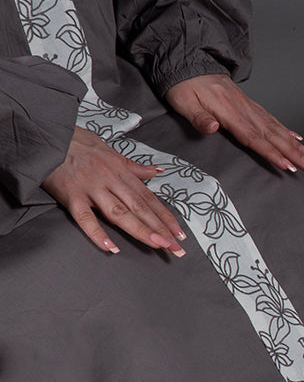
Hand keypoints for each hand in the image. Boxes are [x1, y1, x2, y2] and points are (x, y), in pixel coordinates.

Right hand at [41, 127, 185, 256]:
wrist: (46, 133)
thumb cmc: (77, 141)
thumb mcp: (111, 150)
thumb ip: (134, 166)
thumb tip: (157, 171)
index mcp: (122, 172)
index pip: (149, 199)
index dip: (166, 217)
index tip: (179, 234)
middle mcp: (111, 181)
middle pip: (140, 208)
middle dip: (161, 229)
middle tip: (176, 248)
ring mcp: (92, 188)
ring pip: (120, 213)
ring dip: (141, 230)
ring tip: (158, 245)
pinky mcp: (71, 195)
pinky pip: (85, 218)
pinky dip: (98, 233)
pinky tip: (111, 248)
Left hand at [165, 73, 303, 173]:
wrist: (188, 63)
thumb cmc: (183, 86)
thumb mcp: (183, 101)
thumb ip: (198, 117)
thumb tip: (213, 127)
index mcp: (229, 112)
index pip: (254, 137)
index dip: (272, 152)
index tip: (287, 165)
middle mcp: (244, 110)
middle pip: (273, 136)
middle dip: (294, 153)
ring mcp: (249, 107)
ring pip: (277, 129)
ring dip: (295, 145)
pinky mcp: (250, 106)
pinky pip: (273, 120)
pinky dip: (287, 130)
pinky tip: (298, 138)